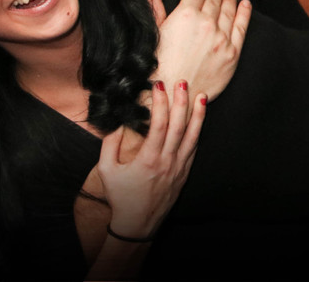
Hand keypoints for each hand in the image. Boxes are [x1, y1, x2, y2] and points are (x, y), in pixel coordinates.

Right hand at [97, 80, 205, 239]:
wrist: (137, 224)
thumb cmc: (121, 197)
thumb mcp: (107, 171)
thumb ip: (109, 145)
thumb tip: (116, 123)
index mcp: (149, 159)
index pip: (159, 124)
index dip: (160, 103)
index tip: (158, 86)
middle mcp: (167, 162)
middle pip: (179, 126)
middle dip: (182, 102)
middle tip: (183, 83)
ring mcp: (179, 168)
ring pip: (193, 137)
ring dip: (198, 115)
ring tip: (202, 96)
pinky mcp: (184, 173)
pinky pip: (194, 149)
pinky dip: (197, 132)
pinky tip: (199, 120)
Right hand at [143, 0, 250, 101]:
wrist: (171, 94)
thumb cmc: (157, 63)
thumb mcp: (154, 29)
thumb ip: (153, 2)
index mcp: (185, 14)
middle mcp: (206, 23)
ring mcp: (221, 38)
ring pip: (229, 9)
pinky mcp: (232, 53)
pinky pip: (242, 27)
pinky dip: (244, 13)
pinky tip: (245, 4)